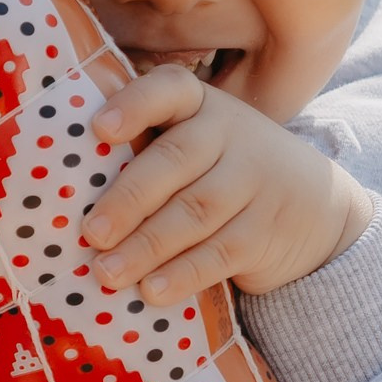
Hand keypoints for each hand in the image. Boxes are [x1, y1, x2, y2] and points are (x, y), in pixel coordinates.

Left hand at [82, 71, 372, 297]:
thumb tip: (65, 187)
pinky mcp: (265, 230)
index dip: (134, 106)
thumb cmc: (227, 173)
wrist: (316, 207)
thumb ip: (149, 149)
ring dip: (147, 246)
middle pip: (175, 162)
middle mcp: (231, 135)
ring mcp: (254, 182)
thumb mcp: (202, 144)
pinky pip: (220, 252)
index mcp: (202, 106)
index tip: (100, 130)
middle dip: (129, 199)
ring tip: (106, 273)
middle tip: (90, 233)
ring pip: (194, 212)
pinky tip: (151, 291)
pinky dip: (183, 274)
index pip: (169, 90)